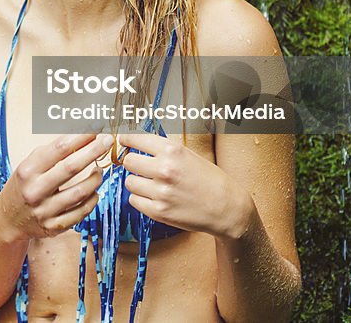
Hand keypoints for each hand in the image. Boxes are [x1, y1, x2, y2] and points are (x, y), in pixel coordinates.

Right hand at [0, 133, 113, 240]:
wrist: (8, 220)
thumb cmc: (23, 186)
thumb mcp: (28, 165)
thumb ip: (52, 153)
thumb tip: (80, 134)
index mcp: (27, 171)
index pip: (58, 149)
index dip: (80, 137)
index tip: (95, 128)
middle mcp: (35, 191)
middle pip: (71, 168)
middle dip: (93, 151)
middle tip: (108, 140)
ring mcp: (45, 211)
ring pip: (81, 192)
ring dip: (95, 178)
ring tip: (99, 170)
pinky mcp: (54, 227)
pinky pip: (81, 211)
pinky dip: (92, 199)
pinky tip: (93, 191)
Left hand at [119, 132, 256, 239]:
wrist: (227, 207)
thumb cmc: (209, 179)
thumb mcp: (188, 155)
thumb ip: (164, 149)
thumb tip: (137, 142)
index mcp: (172, 151)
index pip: (136, 139)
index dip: (126, 140)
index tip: (123, 141)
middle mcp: (165, 169)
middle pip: (128, 161)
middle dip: (132, 163)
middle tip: (140, 167)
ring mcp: (161, 192)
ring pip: (129, 182)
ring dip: (136, 182)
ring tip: (150, 184)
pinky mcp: (158, 211)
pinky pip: (134, 200)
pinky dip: (140, 199)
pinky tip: (153, 197)